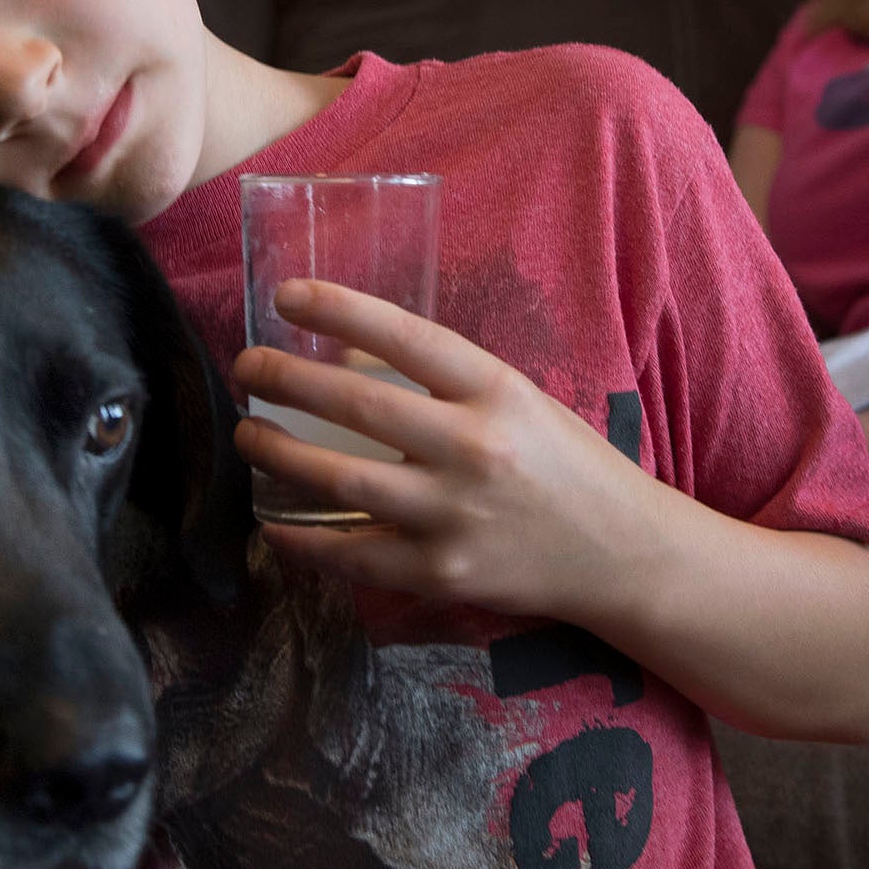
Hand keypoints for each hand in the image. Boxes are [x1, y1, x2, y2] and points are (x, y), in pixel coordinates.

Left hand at [231, 280, 652, 620]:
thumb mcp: (517, 400)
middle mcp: (474, 449)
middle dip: (287, 380)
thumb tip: (346, 354)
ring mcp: (455, 515)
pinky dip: (302, 541)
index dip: (340, 309)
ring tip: (249, 434)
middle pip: (359, 407)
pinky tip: (273, 523)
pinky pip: (351, 556)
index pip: (407, 338)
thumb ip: (443, 382)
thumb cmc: (564, 463)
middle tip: (247, 366)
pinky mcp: (441, 573)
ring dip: (279, 453)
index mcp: (497, 392)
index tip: (288, 295)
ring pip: (340, 481)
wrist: (620, 552)